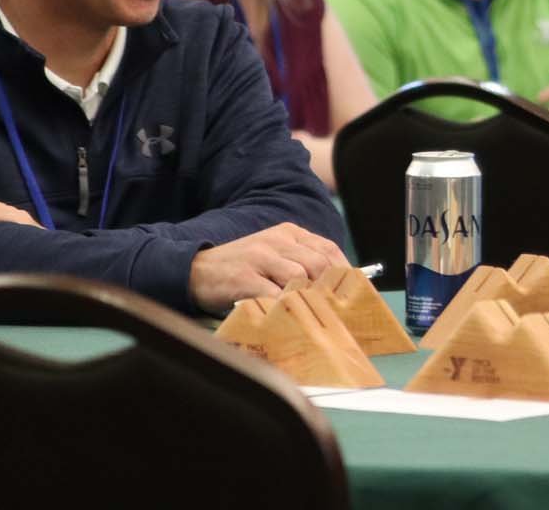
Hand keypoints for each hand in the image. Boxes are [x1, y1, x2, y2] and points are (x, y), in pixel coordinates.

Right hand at [188, 222, 348, 315]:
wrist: (196, 269)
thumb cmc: (241, 268)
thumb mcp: (274, 256)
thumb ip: (301, 264)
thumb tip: (335, 288)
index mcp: (289, 233)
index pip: (329, 249)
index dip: (344, 273)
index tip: (352, 294)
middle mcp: (278, 240)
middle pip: (319, 264)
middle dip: (329, 289)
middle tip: (334, 310)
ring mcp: (261, 256)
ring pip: (300, 277)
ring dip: (307, 299)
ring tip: (310, 315)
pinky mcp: (245, 276)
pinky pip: (274, 294)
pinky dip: (284, 306)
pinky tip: (287, 316)